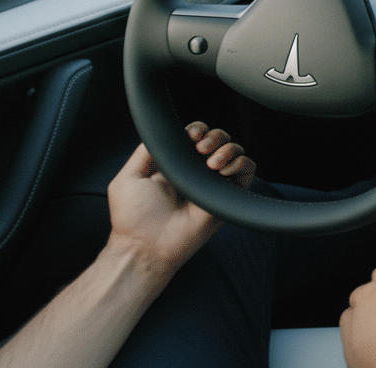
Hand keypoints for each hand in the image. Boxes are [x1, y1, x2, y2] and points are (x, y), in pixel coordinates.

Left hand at [105, 122, 255, 279]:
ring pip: (235, 151)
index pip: (196, 136)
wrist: (147, 245)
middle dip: (214, 136)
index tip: (191, 136)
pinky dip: (240, 163)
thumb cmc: (133, 218)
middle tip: (201, 147)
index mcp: (176, 164)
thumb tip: (163, 132)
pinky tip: (222, 171)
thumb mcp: (128, 177)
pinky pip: (247, 170)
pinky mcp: (228, 196)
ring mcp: (214, 183)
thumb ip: (145, 151)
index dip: (197, 130)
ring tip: (211, 162)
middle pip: (219, 139)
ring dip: (227, 148)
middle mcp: (197, 171)